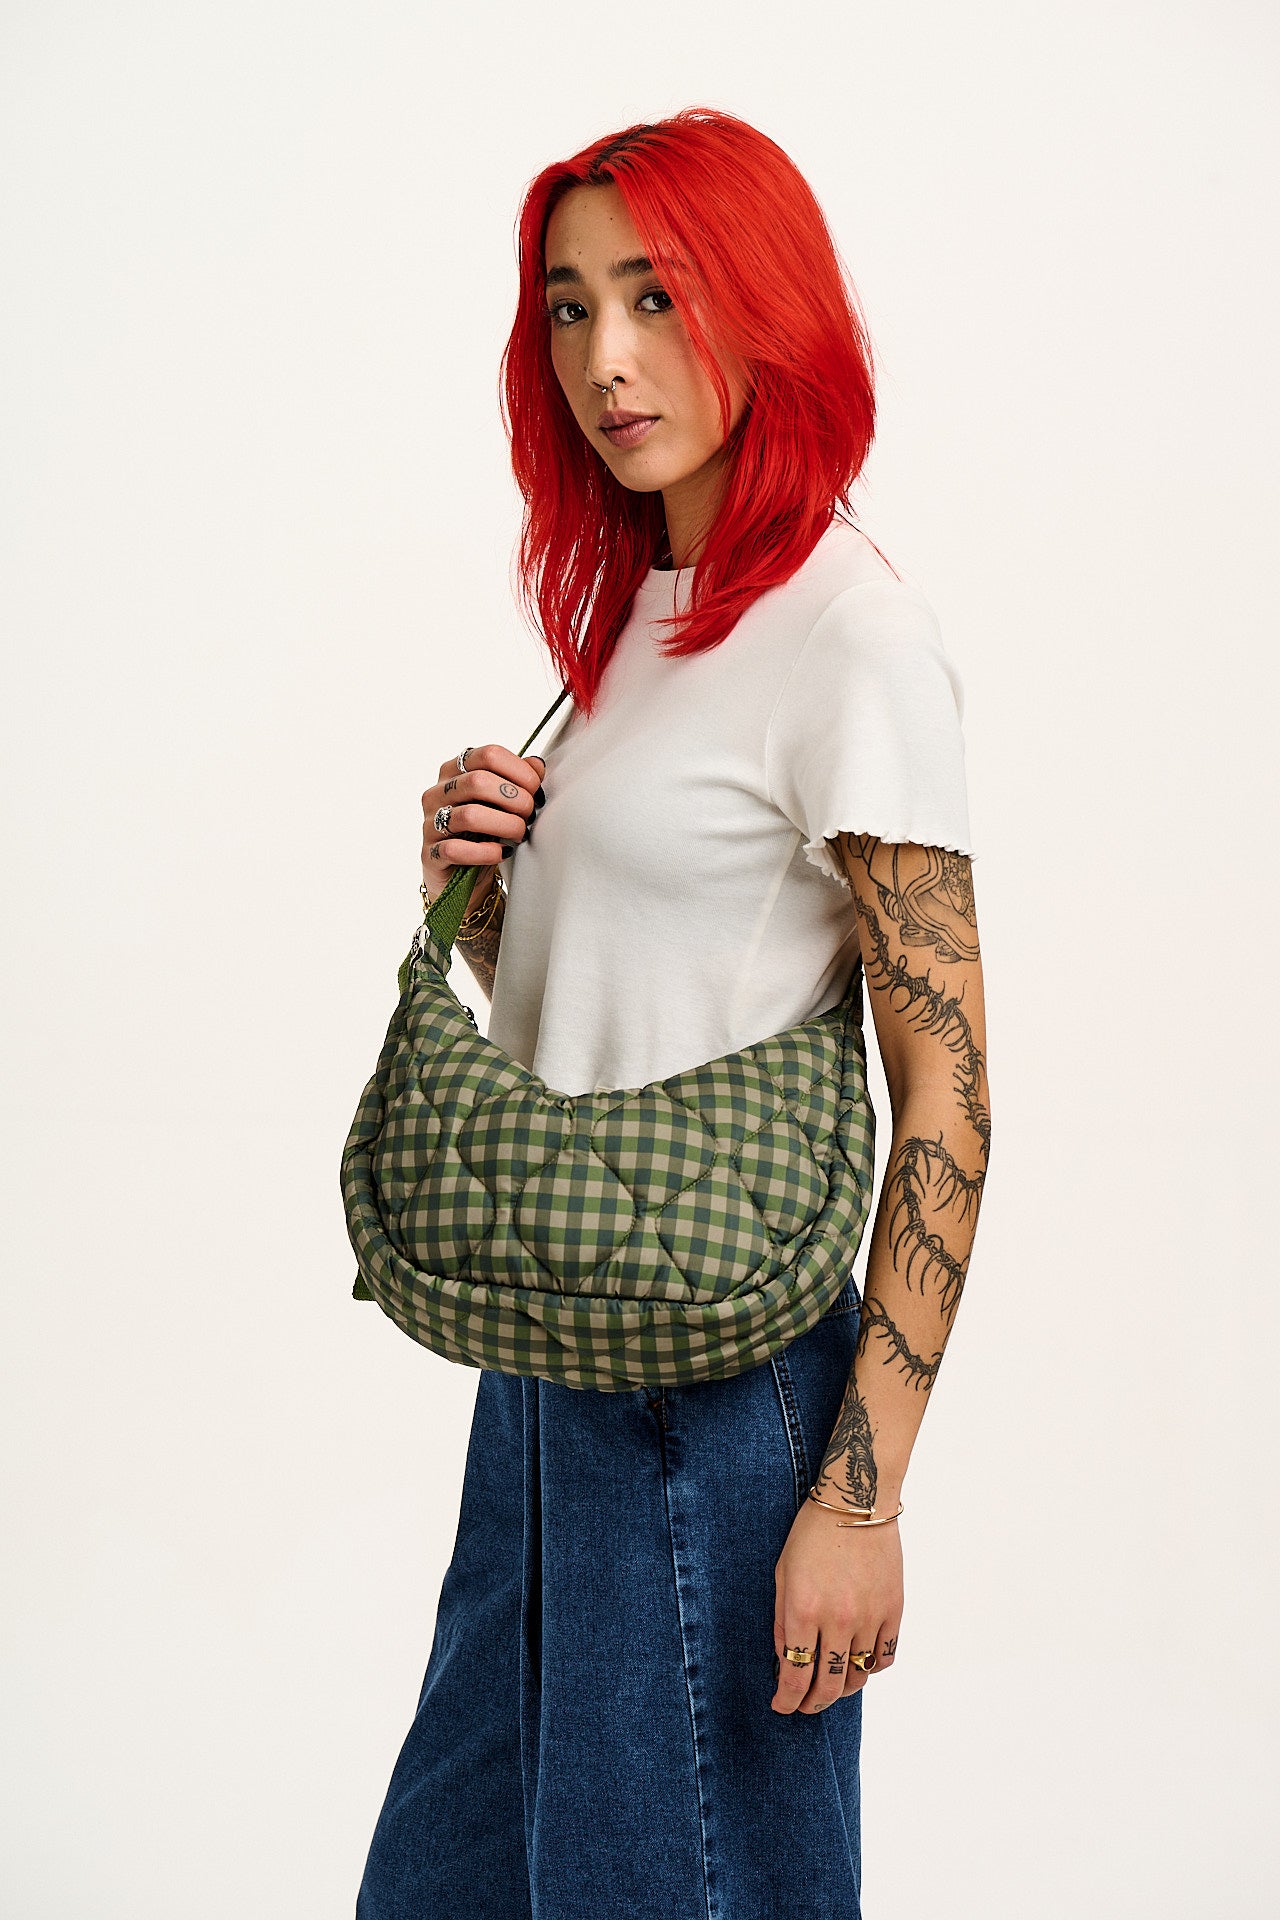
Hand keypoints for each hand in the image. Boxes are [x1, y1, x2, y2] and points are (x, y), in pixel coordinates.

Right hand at [420, 746, 545, 908]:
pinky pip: (456, 849)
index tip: (535, 790)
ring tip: (520, 833)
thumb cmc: (484, 832)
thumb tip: (537, 764)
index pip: (488, 755)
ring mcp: (430, 823)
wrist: (462, 877)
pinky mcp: (430, 854)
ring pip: (469, 815)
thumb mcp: (502, 803)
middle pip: (478, 781)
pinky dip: (485, 852)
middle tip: (530, 814)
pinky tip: (502, 852)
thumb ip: (518, 780)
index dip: (519, 771)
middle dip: (514, 798)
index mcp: (455, 770)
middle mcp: (437, 793)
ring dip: (505, 824)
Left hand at [771, 1497, 902, 1713]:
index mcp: (804, 1609)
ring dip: (842, 1688)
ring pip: (858, 1675)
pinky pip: (885, 1656)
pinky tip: (859, 1662)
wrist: (856, 1501)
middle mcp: (838, 1618)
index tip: (782, 1707)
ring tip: (831, 1685)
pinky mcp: (894, 1608)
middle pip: (828, 1685)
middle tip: (805, 1705)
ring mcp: (870, 1615)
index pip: (796, 1675)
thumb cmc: (811, 1534)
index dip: (787, 1700)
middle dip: (812, 1703)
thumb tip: (786, 1662)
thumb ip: (782, 1623)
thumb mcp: (782, 1574)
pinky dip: (871, 1667)